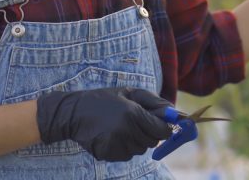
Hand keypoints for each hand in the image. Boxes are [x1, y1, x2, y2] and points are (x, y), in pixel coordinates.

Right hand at [35, 87, 172, 161]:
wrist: (73, 114)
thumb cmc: (104, 99)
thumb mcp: (129, 92)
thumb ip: (154, 101)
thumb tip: (175, 112)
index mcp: (134, 114)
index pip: (163, 130)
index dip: (163, 127)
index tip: (158, 124)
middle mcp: (127, 131)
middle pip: (153, 141)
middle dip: (149, 133)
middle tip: (134, 122)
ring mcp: (118, 145)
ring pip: (140, 149)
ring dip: (136, 140)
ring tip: (120, 127)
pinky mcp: (110, 154)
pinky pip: (127, 155)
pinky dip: (124, 147)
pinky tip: (112, 135)